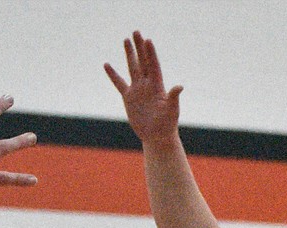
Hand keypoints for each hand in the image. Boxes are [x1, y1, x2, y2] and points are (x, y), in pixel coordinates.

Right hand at [104, 31, 181, 146]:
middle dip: (139, 47)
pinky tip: (107, 64)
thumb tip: (180, 86)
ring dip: (129, 54)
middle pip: (142, 61)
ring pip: (132, 67)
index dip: (150, 53)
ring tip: (126, 39)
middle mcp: (147, 84)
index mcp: (157, 86)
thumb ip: (174, 97)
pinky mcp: (129, 98)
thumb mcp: (172, 110)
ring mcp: (137, 90)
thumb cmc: (167, 125)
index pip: (153, 65)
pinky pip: (119, 83)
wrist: (157, 137)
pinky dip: (113, 75)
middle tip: (136, 31)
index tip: (147, 40)